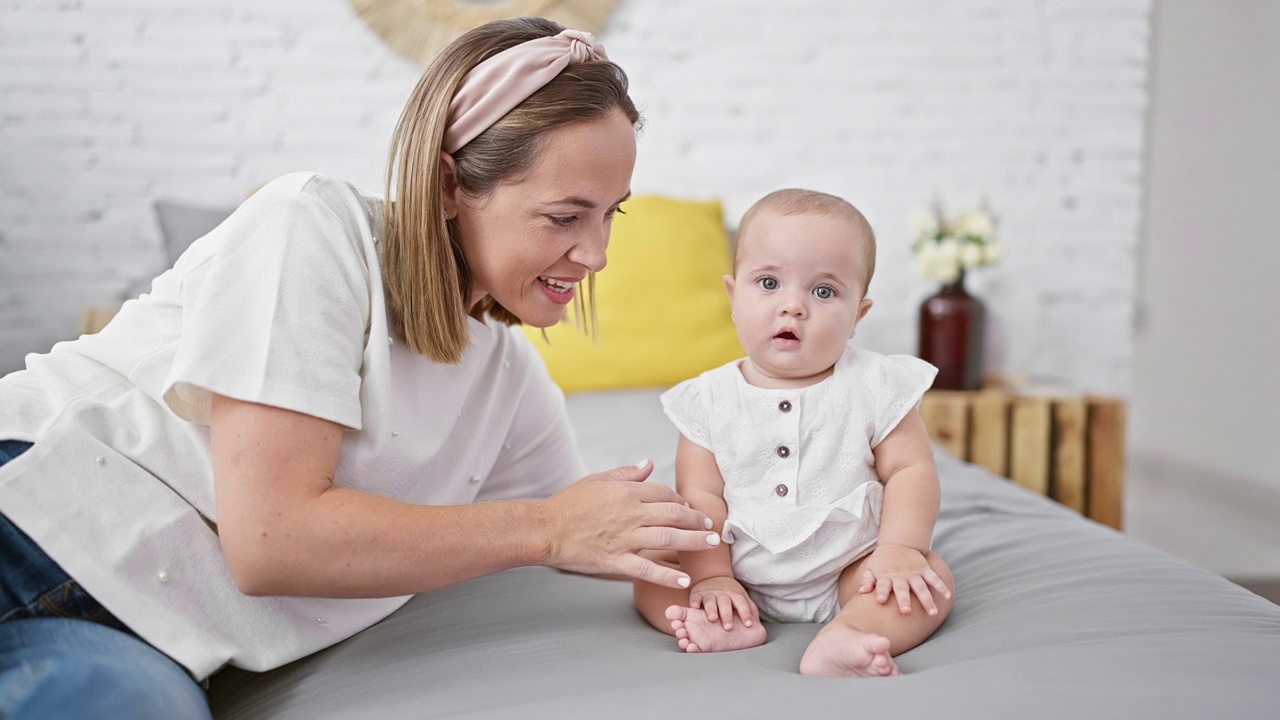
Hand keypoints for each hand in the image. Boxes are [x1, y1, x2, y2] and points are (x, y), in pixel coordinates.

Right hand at [541, 460, 719, 589]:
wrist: (546, 529)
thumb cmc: (569, 504)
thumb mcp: (598, 480)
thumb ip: (626, 473)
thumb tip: (649, 464)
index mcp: (626, 493)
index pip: (663, 493)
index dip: (680, 500)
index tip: (688, 507)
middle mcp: (629, 514)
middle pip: (673, 514)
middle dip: (696, 520)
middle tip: (711, 527)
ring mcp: (624, 539)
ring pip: (667, 538)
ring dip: (693, 541)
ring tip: (710, 545)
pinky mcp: (615, 560)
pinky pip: (646, 569)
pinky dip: (667, 575)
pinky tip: (684, 579)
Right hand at [689, 576, 758, 630]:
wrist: (712, 577)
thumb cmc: (730, 594)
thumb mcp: (742, 598)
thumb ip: (750, 609)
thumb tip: (758, 624)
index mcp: (735, 595)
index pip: (742, 603)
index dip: (745, 613)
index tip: (748, 624)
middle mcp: (722, 594)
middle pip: (726, 604)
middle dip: (727, 615)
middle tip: (728, 627)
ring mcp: (709, 594)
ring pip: (710, 601)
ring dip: (711, 610)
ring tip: (712, 618)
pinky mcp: (697, 595)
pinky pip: (695, 598)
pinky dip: (694, 602)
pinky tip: (694, 608)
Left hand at [857, 544, 951, 614]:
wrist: (897, 543)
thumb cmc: (882, 561)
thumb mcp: (871, 568)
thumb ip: (867, 580)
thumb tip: (861, 592)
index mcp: (886, 577)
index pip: (882, 585)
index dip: (881, 592)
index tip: (880, 600)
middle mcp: (900, 576)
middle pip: (902, 589)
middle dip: (904, 600)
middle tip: (906, 612)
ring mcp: (914, 573)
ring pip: (921, 587)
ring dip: (927, 599)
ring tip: (932, 612)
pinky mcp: (924, 569)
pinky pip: (934, 578)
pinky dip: (941, 586)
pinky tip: (947, 596)